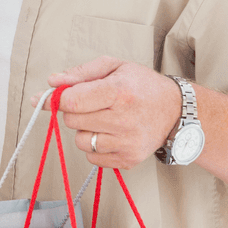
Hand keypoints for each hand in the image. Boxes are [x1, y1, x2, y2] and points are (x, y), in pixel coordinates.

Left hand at [30, 56, 180, 168]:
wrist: (176, 111)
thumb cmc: (142, 86)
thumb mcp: (114, 67)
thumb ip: (79, 73)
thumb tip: (51, 82)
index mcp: (118, 91)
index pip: (71, 101)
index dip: (57, 99)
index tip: (51, 98)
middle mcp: (123, 119)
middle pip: (72, 121)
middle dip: (74, 112)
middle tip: (92, 104)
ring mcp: (126, 143)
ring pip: (79, 141)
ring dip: (84, 130)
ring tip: (104, 119)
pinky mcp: (128, 160)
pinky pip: (92, 157)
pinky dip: (94, 146)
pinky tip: (110, 134)